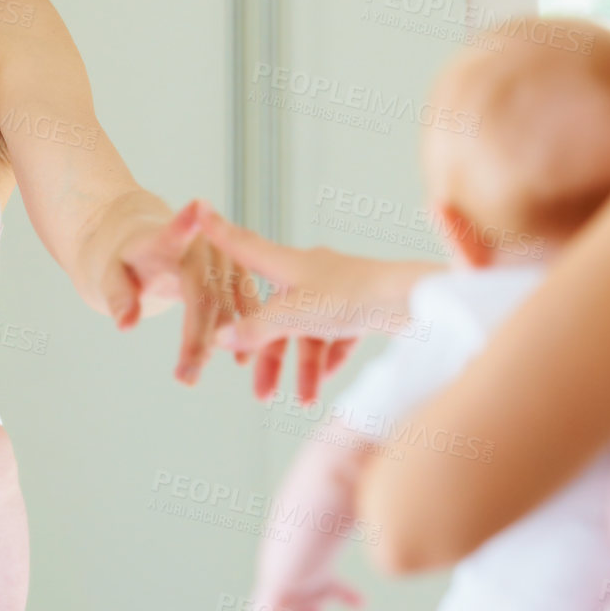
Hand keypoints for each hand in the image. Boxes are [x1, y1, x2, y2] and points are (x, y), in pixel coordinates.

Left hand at [103, 199, 259, 383]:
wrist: (149, 243)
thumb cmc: (127, 261)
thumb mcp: (111, 275)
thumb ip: (117, 297)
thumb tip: (125, 325)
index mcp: (168, 238)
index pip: (175, 232)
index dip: (185, 222)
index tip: (195, 206)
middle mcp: (204, 244)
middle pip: (204, 293)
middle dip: (197, 338)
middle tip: (185, 379)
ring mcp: (226, 258)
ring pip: (227, 305)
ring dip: (219, 343)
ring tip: (197, 375)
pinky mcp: (239, 273)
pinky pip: (246, 306)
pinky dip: (245, 332)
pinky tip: (243, 361)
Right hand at [189, 202, 363, 402]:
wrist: (411, 300)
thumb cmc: (351, 297)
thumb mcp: (295, 315)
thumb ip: (257, 329)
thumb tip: (219, 338)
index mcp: (289, 264)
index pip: (245, 245)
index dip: (220, 232)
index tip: (199, 210)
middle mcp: (310, 273)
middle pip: (276, 314)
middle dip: (270, 356)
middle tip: (262, 394)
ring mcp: (336, 290)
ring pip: (308, 332)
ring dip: (304, 368)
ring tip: (304, 400)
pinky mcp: (360, 307)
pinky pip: (336, 336)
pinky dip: (329, 358)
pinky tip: (327, 381)